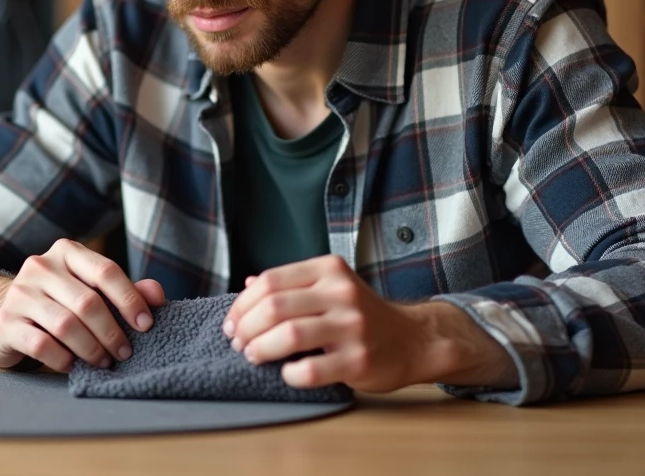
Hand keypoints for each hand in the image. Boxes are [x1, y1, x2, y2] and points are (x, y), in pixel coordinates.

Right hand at [0, 239, 164, 372]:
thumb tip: (158, 295)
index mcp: (66, 252)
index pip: (106, 271)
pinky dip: (64, 359)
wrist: (4, 316)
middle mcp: (40, 266)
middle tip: (125, 352)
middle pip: (88, 302)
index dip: (130, 300)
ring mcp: (19, 293)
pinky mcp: (6, 322)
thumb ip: (125, 291)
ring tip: (104, 361)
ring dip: (91, 349)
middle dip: (112, 332)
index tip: (146, 325)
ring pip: (66, 325)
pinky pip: (42, 345)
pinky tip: (74, 365)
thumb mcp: (91, 290)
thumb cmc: (59, 303)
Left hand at [222, 255, 517, 392]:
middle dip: (246, 327)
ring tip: (252, 356)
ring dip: (260, 349)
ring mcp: (353, 326)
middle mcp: (341, 293)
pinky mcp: (359, 359)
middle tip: (238, 343)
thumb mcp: (331, 287)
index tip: (232, 323)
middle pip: (275, 306)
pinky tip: (286, 374)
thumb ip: (292, 285)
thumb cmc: (362, 315)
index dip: (242, 304)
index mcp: (329, 269)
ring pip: (290, 334)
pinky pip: (312, 369)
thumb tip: (248, 285)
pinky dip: (290, 374)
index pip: (270, 281)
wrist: (413, 339)